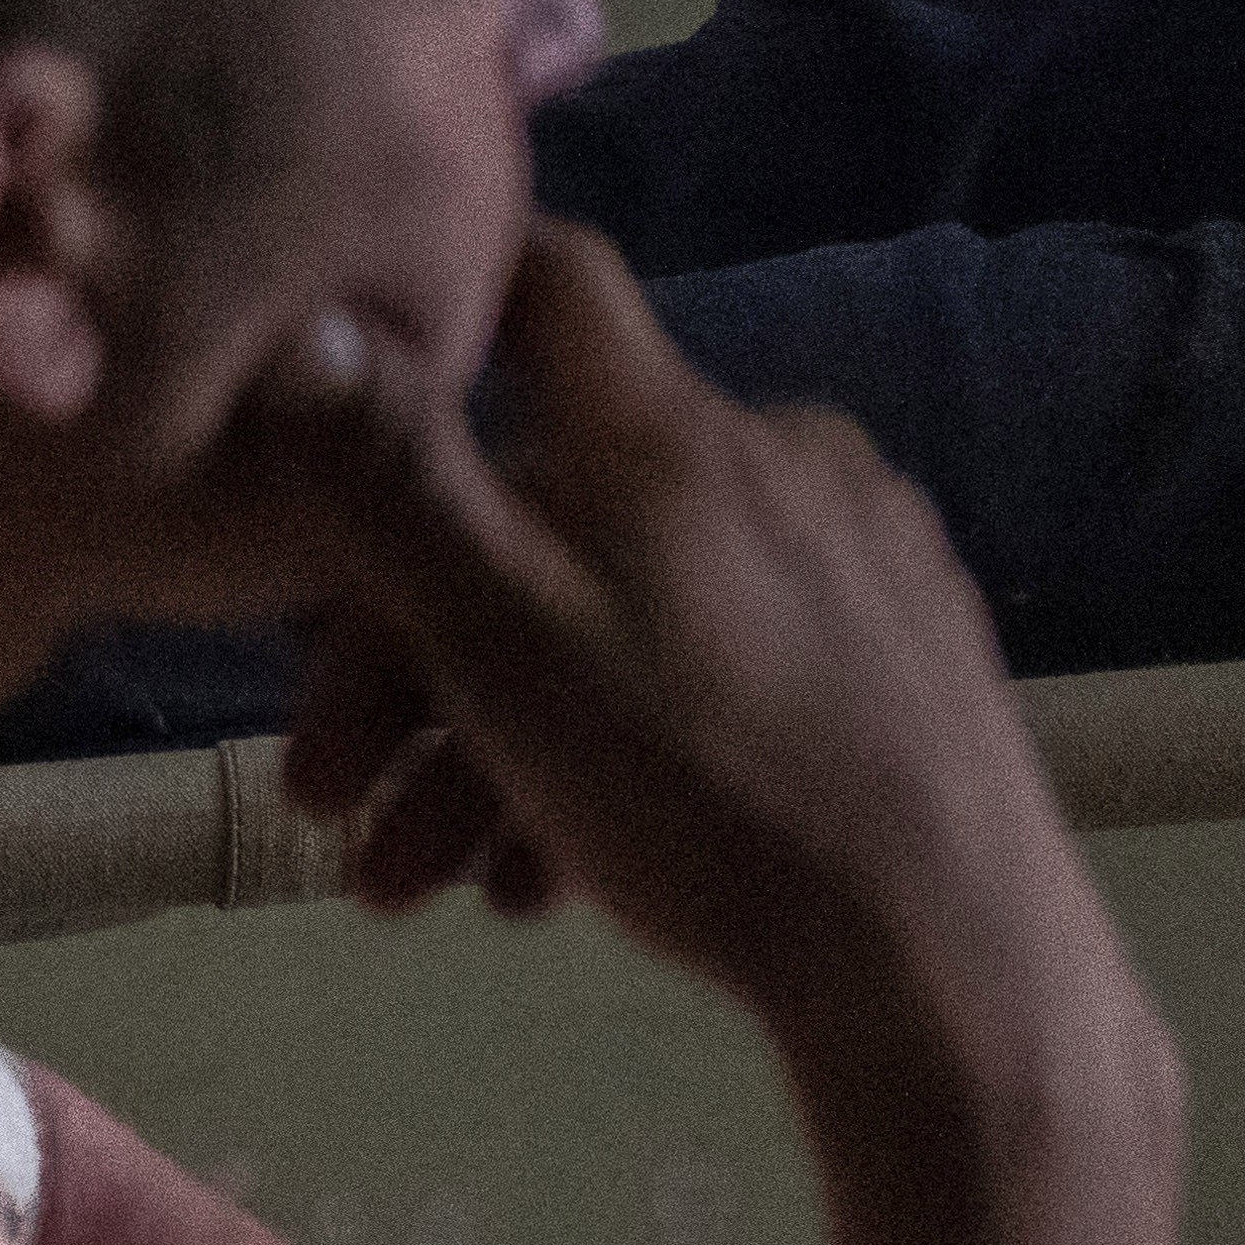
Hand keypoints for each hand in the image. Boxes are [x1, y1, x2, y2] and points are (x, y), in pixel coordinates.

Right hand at [255, 229, 1105, 1068]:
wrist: (944, 959)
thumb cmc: (698, 788)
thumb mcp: (501, 637)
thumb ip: (391, 481)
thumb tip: (300, 328)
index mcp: (669, 433)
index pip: (547, 285)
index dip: (446, 304)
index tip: (345, 394)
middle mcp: (773, 459)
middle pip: (543, 509)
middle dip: (406, 658)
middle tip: (325, 800)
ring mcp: (849, 560)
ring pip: (614, 614)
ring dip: (485, 745)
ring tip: (418, 886)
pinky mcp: (897, 660)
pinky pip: (706, 673)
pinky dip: (604, 756)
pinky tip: (548, 878)